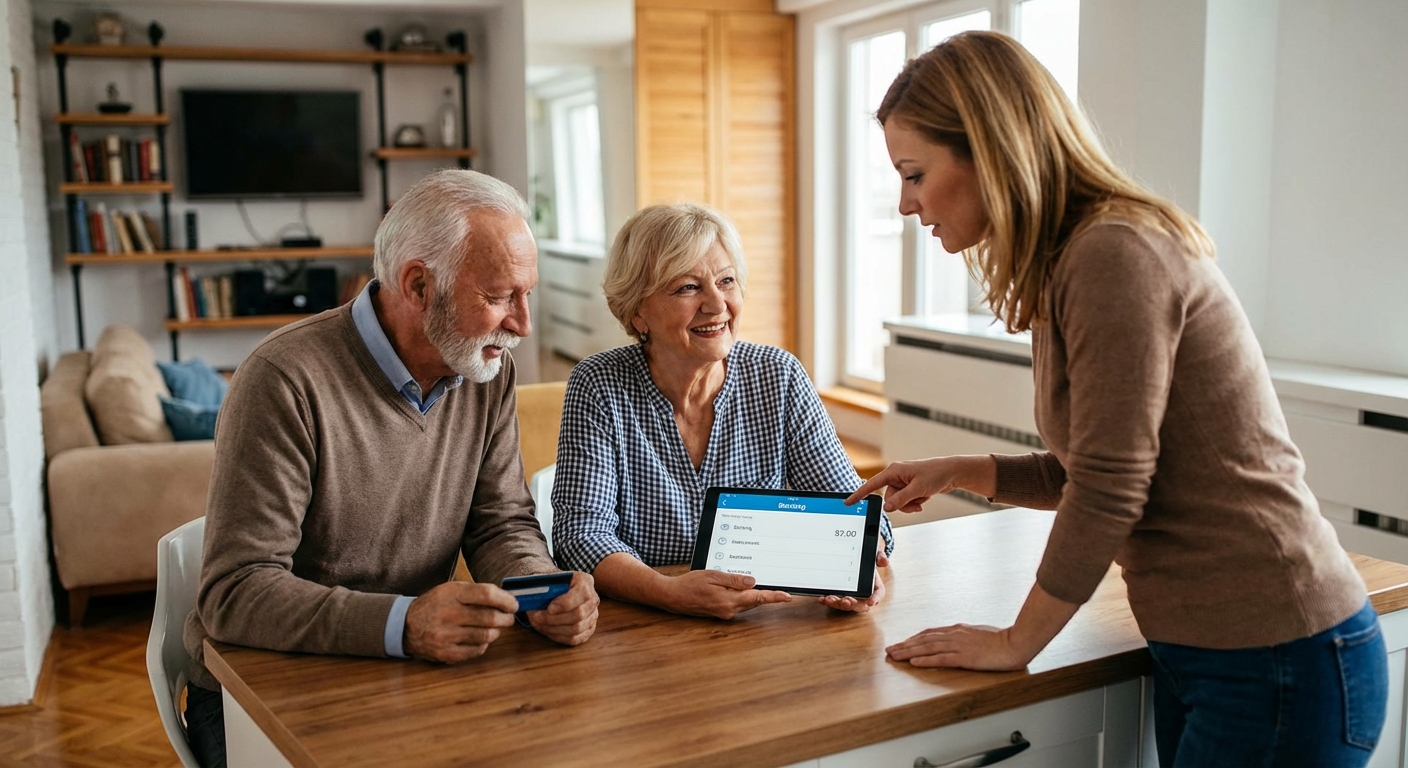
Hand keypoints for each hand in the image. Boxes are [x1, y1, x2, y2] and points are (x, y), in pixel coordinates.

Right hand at [404, 582, 517, 662]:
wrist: (405, 626)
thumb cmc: (434, 605)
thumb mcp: (450, 590)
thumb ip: (476, 592)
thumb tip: (506, 598)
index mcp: (451, 594)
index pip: (487, 594)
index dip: (506, 600)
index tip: (514, 604)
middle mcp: (448, 614)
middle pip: (490, 618)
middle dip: (505, 618)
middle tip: (508, 618)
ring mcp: (446, 636)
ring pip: (486, 636)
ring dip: (496, 632)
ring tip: (494, 628)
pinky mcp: (446, 653)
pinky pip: (476, 650)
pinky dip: (483, 645)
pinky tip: (480, 639)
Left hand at [524, 571, 599, 645]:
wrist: (552, 591)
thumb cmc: (548, 585)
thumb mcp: (544, 580)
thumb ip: (542, 588)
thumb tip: (535, 603)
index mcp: (584, 581)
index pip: (583, 593)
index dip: (566, 603)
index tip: (549, 608)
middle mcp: (592, 598)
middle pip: (579, 614)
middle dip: (555, 619)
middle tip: (537, 618)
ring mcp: (592, 615)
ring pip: (576, 629)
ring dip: (554, 628)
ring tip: (539, 624)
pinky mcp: (588, 629)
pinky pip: (575, 639)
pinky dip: (558, 636)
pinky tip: (548, 630)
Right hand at [665, 569, 790, 618]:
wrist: (672, 596)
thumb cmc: (689, 584)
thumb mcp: (712, 576)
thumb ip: (733, 580)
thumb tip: (753, 582)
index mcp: (728, 601)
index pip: (757, 598)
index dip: (774, 597)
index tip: (787, 597)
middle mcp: (729, 610)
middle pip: (754, 601)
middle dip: (767, 595)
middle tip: (781, 588)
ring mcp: (725, 613)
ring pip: (747, 603)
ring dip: (755, 595)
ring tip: (762, 585)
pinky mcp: (721, 612)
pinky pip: (738, 604)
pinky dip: (744, 597)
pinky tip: (743, 588)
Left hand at [818, 546, 888, 612]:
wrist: (854, 557)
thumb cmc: (866, 559)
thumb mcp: (874, 554)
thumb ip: (880, 556)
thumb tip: (884, 561)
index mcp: (874, 586)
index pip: (877, 594)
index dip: (875, 599)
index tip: (871, 602)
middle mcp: (863, 594)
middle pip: (860, 604)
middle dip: (852, 604)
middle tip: (845, 601)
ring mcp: (851, 596)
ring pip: (845, 604)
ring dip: (837, 604)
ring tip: (829, 599)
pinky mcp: (839, 595)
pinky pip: (834, 601)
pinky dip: (827, 600)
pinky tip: (822, 598)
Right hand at [846, 455, 995, 512]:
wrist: (952, 472)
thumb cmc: (936, 475)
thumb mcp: (918, 489)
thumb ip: (901, 500)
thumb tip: (886, 508)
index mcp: (894, 471)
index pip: (872, 485)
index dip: (859, 494)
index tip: (848, 502)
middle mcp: (896, 476)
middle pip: (889, 498)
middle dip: (902, 504)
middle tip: (916, 501)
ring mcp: (903, 482)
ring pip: (898, 502)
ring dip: (910, 505)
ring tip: (922, 500)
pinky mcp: (910, 487)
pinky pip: (905, 501)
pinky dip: (914, 503)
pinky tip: (924, 498)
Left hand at [886, 623, 1031, 670]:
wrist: (1015, 643)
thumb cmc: (1000, 640)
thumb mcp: (978, 634)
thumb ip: (964, 636)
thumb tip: (954, 638)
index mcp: (957, 630)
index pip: (929, 633)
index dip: (913, 639)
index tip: (901, 643)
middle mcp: (954, 635)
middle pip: (924, 639)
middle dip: (905, 645)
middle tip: (890, 650)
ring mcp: (959, 645)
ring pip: (928, 648)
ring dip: (909, 652)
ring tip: (895, 656)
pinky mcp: (965, 657)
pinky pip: (941, 658)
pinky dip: (926, 660)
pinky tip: (914, 662)